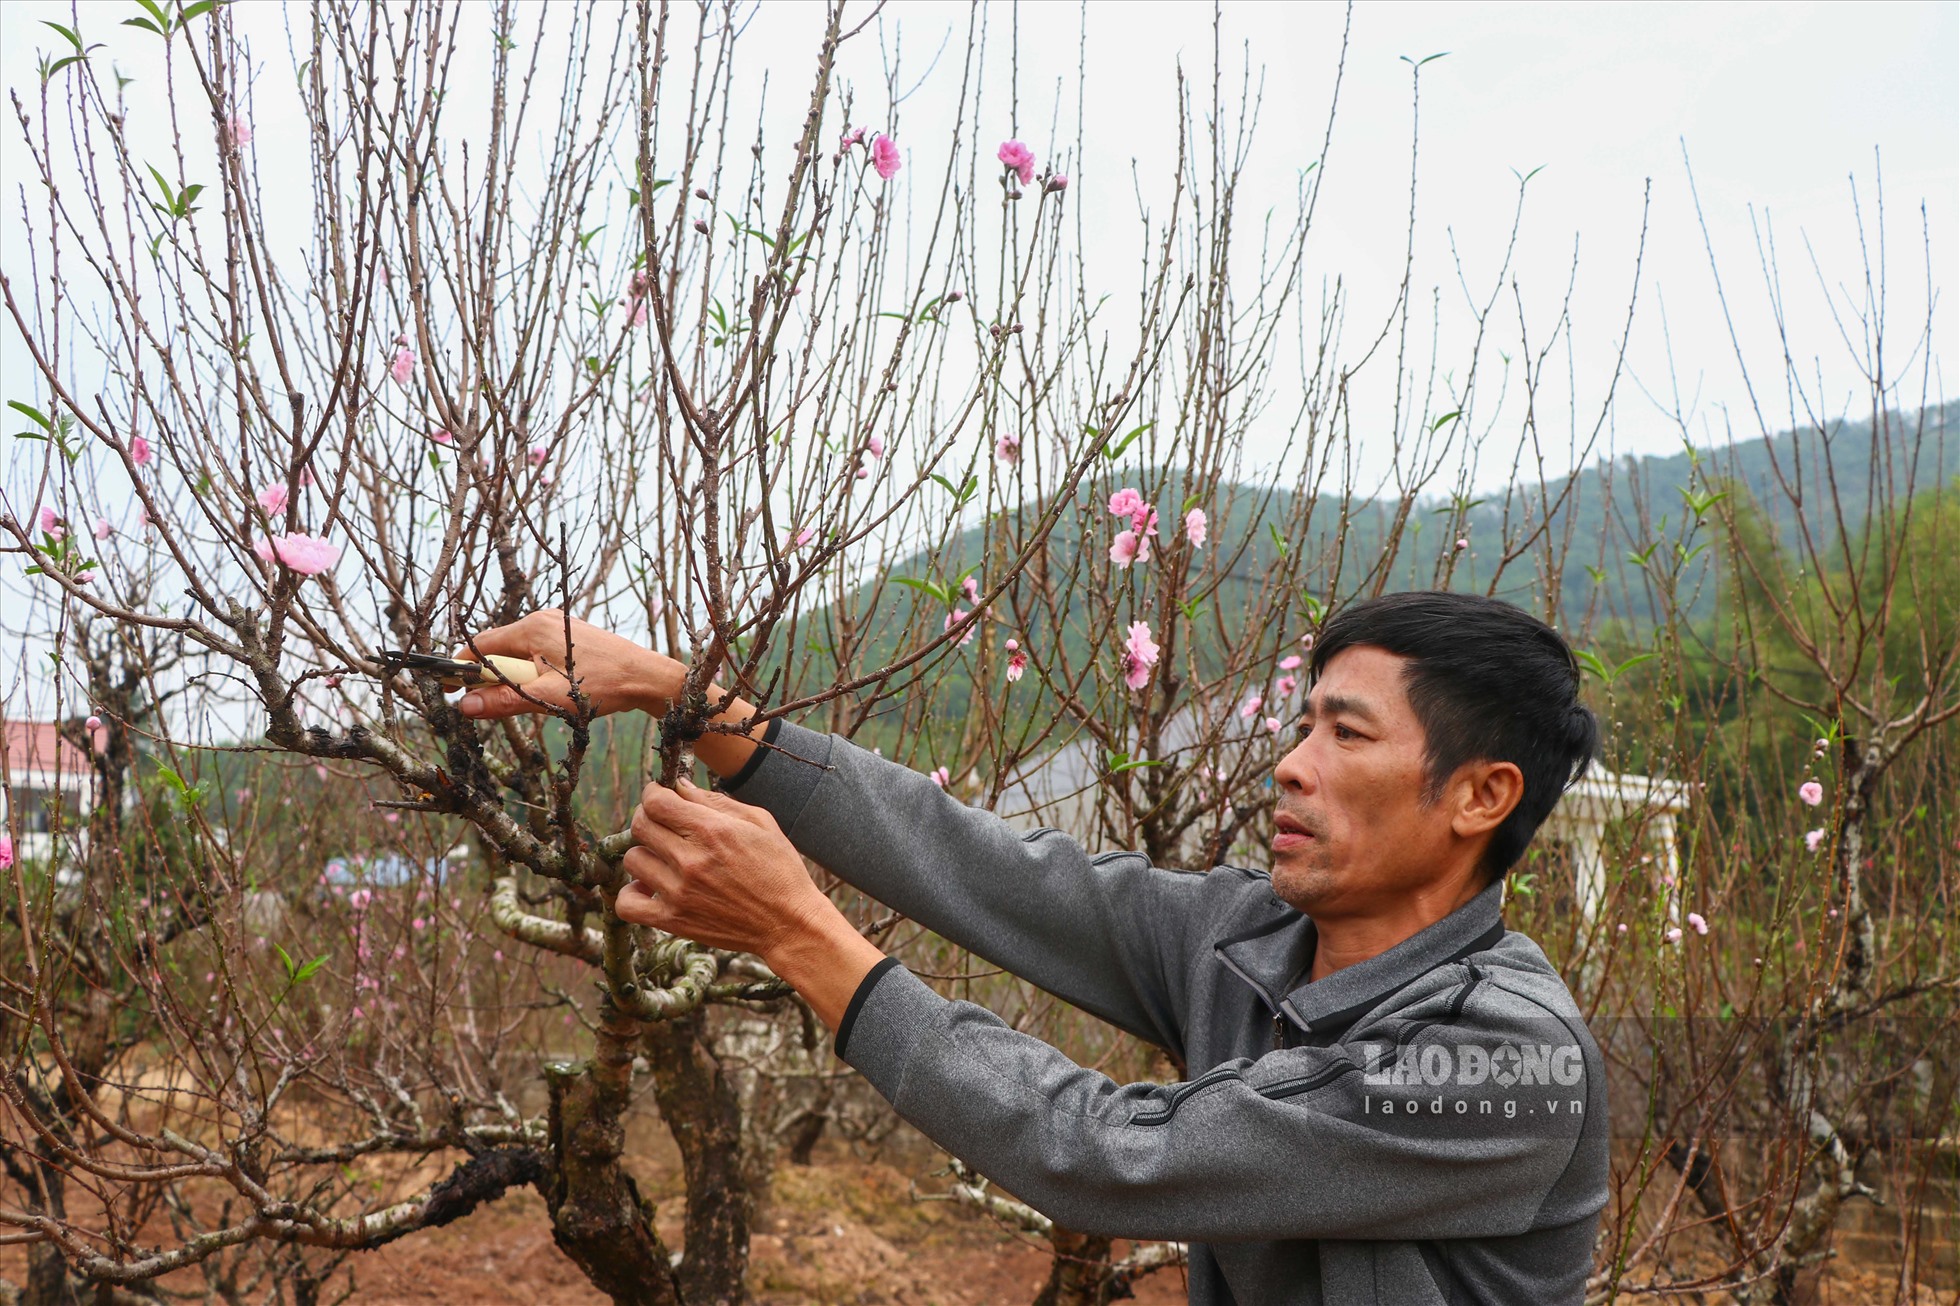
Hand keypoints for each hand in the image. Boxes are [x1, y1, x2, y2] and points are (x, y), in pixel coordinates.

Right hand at [454, 609, 680, 719]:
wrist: (646, 678)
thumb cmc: (602, 686)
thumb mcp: (548, 698)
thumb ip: (504, 700)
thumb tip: (465, 707)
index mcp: (532, 627)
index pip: (481, 645)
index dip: (462, 669)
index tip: (451, 691)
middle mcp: (542, 619)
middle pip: (498, 648)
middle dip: (491, 677)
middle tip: (493, 704)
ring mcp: (557, 626)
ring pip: (518, 653)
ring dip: (514, 677)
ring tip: (532, 699)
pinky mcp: (568, 636)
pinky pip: (536, 653)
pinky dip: (531, 672)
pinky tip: (549, 690)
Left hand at [617, 778, 885, 1027]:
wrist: (788, 924)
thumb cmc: (779, 869)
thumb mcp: (760, 823)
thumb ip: (716, 802)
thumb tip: (680, 787)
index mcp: (713, 831)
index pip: (656, 802)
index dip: (653, 793)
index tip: (661, 796)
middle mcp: (692, 860)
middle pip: (640, 825)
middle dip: (648, 817)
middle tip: (664, 824)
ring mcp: (680, 892)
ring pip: (633, 859)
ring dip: (646, 853)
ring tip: (664, 857)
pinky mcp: (674, 920)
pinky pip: (628, 904)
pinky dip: (632, 893)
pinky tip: (650, 886)